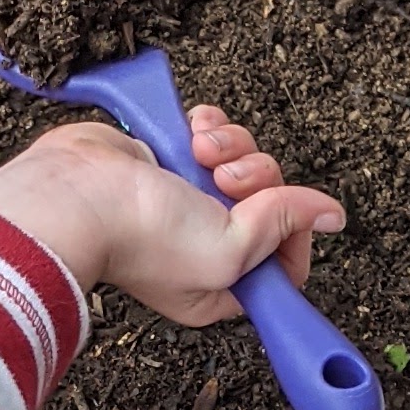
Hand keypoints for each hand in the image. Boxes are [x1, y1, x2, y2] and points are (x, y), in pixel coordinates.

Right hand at [0, 109, 344, 328]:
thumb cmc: (140, 237)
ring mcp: (191, 197)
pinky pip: (218, 133)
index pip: (287, 259)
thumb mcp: (229, 251)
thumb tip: (333, 214)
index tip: (287, 220)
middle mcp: (210, 241)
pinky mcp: (174, 157)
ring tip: (200, 153)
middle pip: (274, 200)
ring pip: (247, 159)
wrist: (77, 193)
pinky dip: (211, 126)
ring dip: (233, 148)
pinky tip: (192, 133)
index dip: (296, 233)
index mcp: (224, 283)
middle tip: (226, 183)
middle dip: (259, 180)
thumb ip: (284, 226)